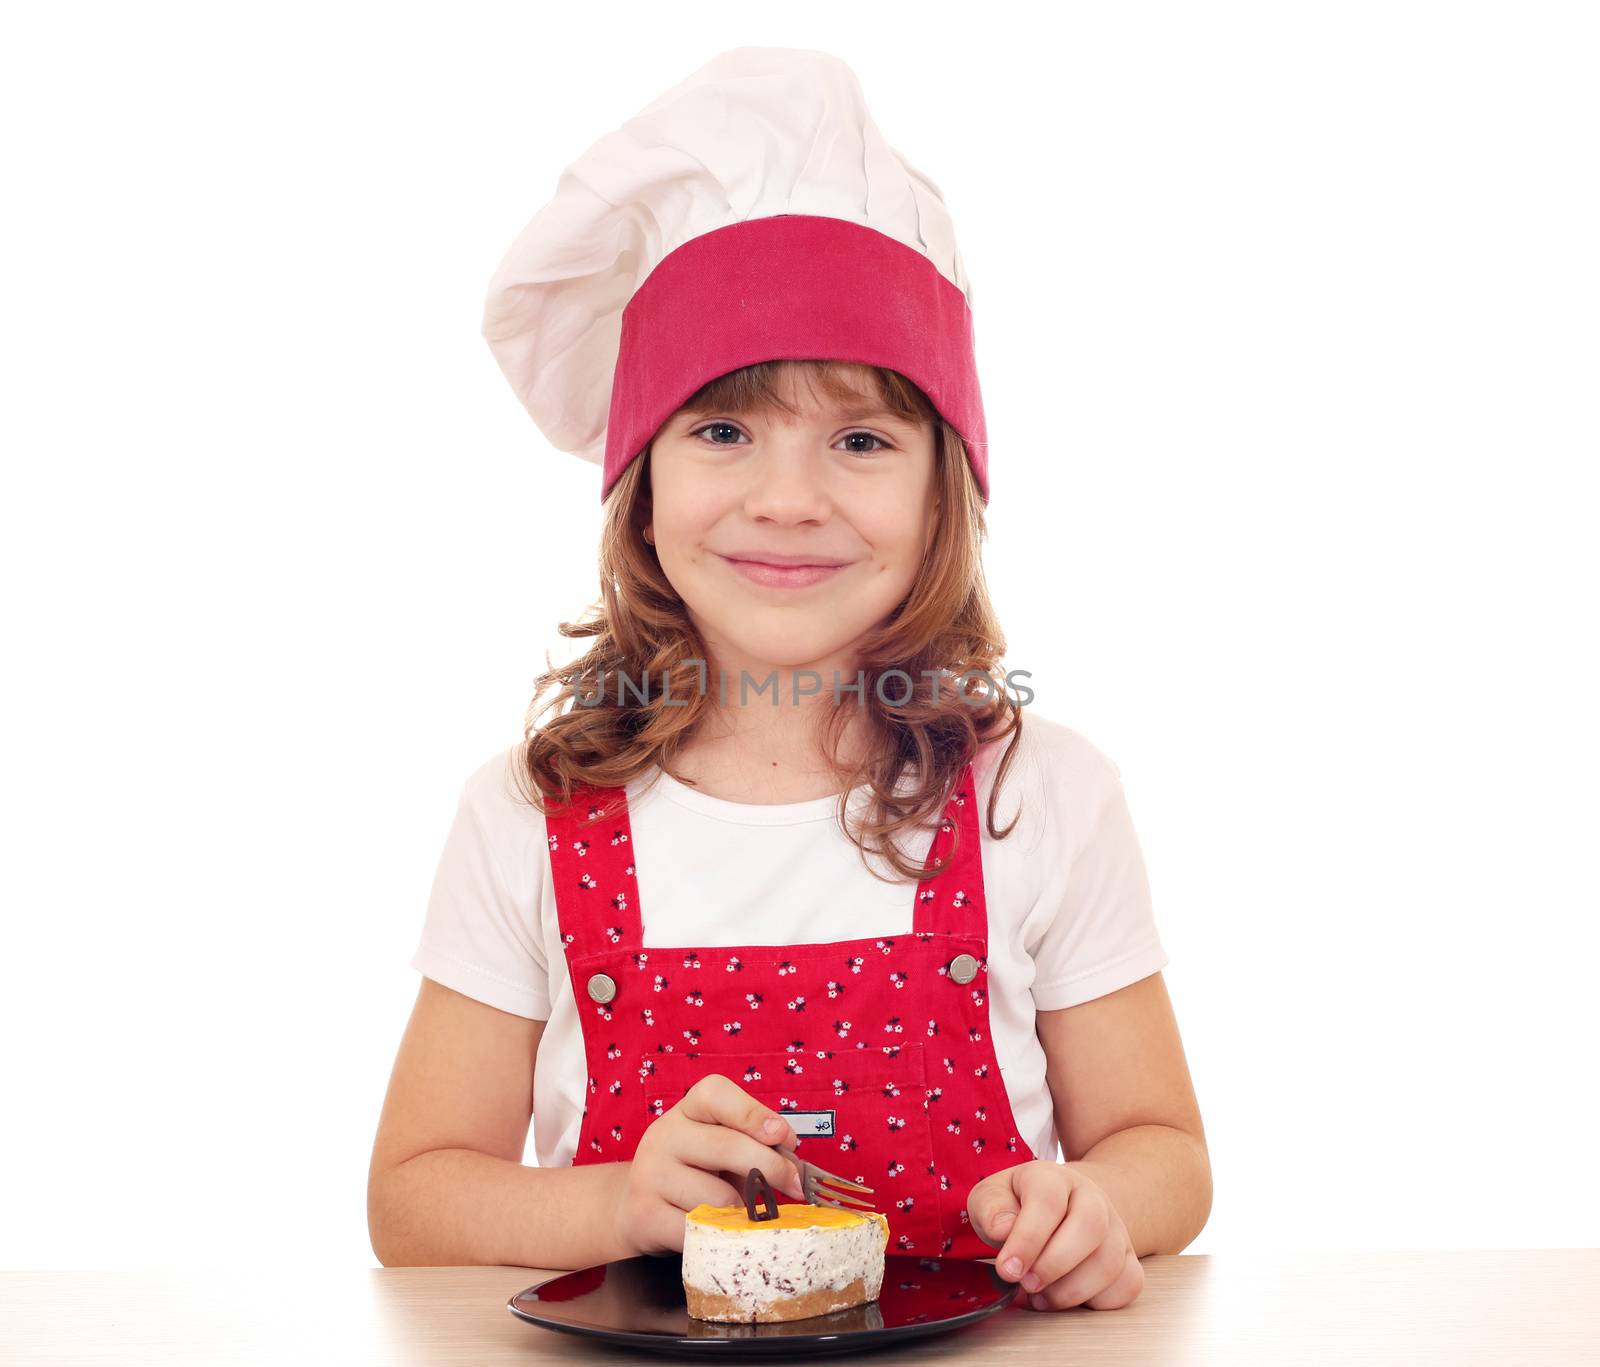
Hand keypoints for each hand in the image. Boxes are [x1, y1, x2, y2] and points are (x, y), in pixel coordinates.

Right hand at [609, 1074, 807, 1256]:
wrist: (637, 1209)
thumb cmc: (695, 1174)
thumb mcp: (723, 1149)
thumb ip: (756, 1146)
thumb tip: (794, 1167)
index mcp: (687, 1110)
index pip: (716, 1094)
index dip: (753, 1113)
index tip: (783, 1136)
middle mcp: (664, 1135)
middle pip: (728, 1146)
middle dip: (772, 1168)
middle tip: (796, 1186)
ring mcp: (650, 1174)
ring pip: (718, 1197)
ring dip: (743, 1211)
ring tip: (743, 1214)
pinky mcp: (645, 1215)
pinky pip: (699, 1229)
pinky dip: (722, 1235)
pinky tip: (721, 1232)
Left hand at [966, 1160, 1143, 1309]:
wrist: (1061, 1204)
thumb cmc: (1019, 1205)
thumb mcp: (992, 1197)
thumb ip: (991, 1209)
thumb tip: (1003, 1228)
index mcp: (1052, 1178)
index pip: (1047, 1201)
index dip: (1027, 1239)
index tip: (1007, 1270)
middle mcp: (1091, 1198)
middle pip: (1090, 1226)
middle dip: (1054, 1265)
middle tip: (1026, 1285)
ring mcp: (1115, 1227)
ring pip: (1109, 1261)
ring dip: (1071, 1290)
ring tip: (1040, 1297)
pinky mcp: (1128, 1257)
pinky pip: (1128, 1283)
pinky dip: (1098, 1301)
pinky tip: (1068, 1297)